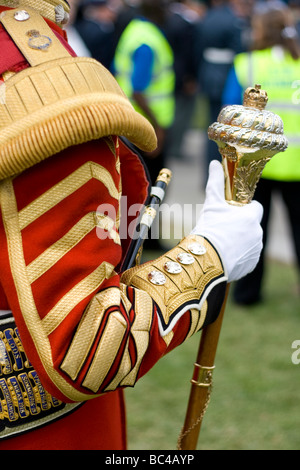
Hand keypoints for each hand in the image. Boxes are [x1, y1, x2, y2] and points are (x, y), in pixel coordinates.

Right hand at [191, 160, 263, 281]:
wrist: (205, 260)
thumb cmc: (209, 230)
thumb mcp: (211, 204)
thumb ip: (216, 182)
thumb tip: (214, 163)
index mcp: (251, 217)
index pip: (256, 207)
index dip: (245, 208)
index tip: (233, 212)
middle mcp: (258, 232)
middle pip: (252, 225)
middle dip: (241, 226)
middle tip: (223, 229)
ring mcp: (256, 250)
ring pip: (251, 241)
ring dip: (241, 241)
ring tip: (222, 244)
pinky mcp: (252, 264)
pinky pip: (248, 256)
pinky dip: (239, 255)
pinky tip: (225, 255)